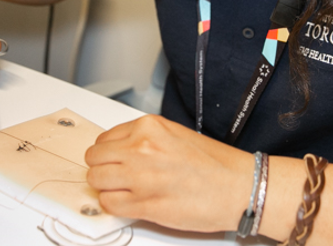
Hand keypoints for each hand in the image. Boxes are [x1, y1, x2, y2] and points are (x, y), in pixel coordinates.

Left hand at [85, 114, 251, 232]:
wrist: (237, 186)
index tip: (111, 160)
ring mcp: (141, 176)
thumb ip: (145, 139)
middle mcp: (141, 148)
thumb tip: (122, 150)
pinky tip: (128, 203)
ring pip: (97, 180)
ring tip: (121, 190)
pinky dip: (113, 206)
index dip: (107, 152)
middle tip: (112, 176)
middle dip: (101, 168)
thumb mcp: (174, 135)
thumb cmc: (214, 164)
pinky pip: (109, 205)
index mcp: (149, 127)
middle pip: (95, 158)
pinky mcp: (145, 204)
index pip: (105, 138)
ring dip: (105, 187)